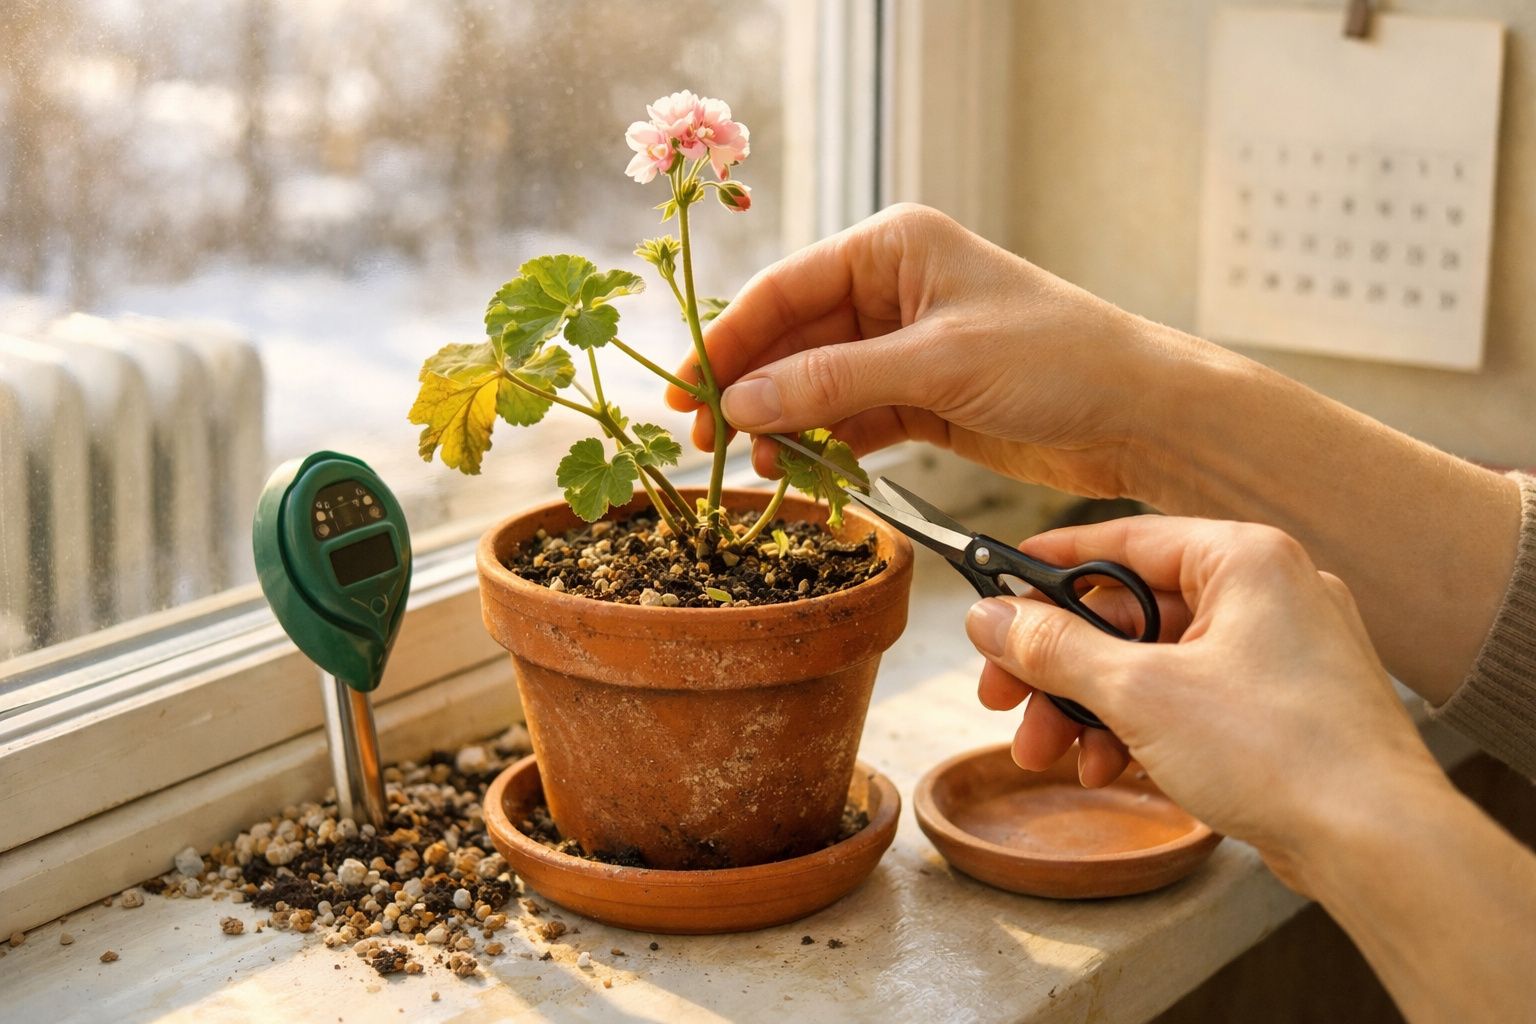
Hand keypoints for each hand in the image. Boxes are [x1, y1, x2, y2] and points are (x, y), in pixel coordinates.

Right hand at [665, 203, 1205, 499]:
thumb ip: (834, 382)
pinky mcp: (921, 397)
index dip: (728, 340)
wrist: (1138, 415)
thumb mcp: (937, 363)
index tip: (685, 391)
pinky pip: (851, 419)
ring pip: (817, 384)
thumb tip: (742, 402)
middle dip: (750, 388)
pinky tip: (797, 474)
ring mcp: (904, 345)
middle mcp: (892, 288)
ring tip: (752, 468)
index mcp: (894, 247)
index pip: (785, 289)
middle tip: (704, 440)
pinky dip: (823, 447)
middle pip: (792, 339)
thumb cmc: (1057, 359)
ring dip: (783, 424)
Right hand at [963, 515, 1443, 882]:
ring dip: (1091, 706)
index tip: (997, 591)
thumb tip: (990, 619)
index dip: (1049, 567)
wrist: (1378, 841)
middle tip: (1004, 698)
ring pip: (1155, 661)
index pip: (1121, 539)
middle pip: (1130, 612)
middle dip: (1060, 665)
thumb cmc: (1279, 751)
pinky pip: (1191, 697)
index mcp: (1244, 559)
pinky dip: (1141, 727)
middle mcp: (1268, 591)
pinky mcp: (1283, 705)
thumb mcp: (1139, 692)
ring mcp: (1280, 650)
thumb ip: (1055, 648)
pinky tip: (1108, 767)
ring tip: (1049, 752)